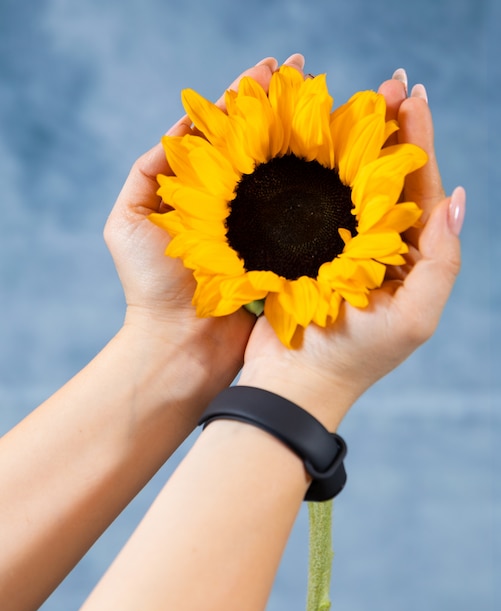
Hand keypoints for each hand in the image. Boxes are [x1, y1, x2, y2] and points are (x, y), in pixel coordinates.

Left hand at [103, 55, 305, 386]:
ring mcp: (260, 228)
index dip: (245, 97)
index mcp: (198, 190)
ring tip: (328, 102)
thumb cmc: (150, 287)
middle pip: (260, 145)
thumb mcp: (128, 221)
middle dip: (283, 107)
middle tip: (306, 73)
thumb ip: (148, 172)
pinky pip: (301, 216)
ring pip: (285, 175)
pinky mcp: (282, 254)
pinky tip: (337, 158)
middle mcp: (233, 204)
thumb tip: (182, 124)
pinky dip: (318, 188)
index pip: (224, 132)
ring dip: (307, 138)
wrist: (180, 346)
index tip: (271, 68)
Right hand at [239, 70, 463, 430]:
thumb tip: (456, 198)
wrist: (293, 382)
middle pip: (388, 179)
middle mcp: (379, 248)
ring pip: (351, 186)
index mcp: (410, 260)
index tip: (412, 98)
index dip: (419, 144)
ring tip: (357, 104)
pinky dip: (317, 174)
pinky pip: (314, 204)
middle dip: (392, 132)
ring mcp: (340, 247)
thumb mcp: (416, 316)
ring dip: (355, 145)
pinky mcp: (303, 250)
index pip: (421, 191)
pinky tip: (315, 147)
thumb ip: (442, 259)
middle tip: (389, 86)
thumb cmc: (356, 356)